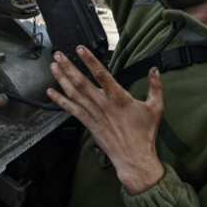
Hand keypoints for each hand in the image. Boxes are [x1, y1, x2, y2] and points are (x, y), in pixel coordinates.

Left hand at [47, 46, 165, 194]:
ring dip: (62, 79)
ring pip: (74, 94)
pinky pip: (72, 110)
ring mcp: (94, 114)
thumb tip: (155, 69)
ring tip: (53, 66)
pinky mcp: (89, 124)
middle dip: (68, 67)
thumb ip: (156, 87)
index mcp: (119, 98)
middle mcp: (103, 104)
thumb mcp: (156, 108)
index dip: (90, 61)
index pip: (102, 75)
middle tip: (58, 54)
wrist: (134, 158)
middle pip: (82, 82)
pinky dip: (60, 100)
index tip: (80, 49)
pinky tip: (51, 92)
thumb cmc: (145, 133)